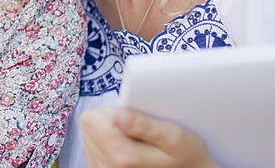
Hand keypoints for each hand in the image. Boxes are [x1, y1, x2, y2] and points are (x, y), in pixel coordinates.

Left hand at [79, 107, 219, 167]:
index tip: (130, 119)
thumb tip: (118, 114)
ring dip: (108, 137)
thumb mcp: (174, 137)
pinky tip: (128, 155)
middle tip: (136, 133)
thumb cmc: (185, 158)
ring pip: (90, 140)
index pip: (90, 119)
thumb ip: (143, 123)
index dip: (109, 112)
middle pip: (89, 129)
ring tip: (135, 145)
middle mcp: (106, 167)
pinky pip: (94, 153)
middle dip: (108, 124)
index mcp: (120, 156)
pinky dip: (107, 150)